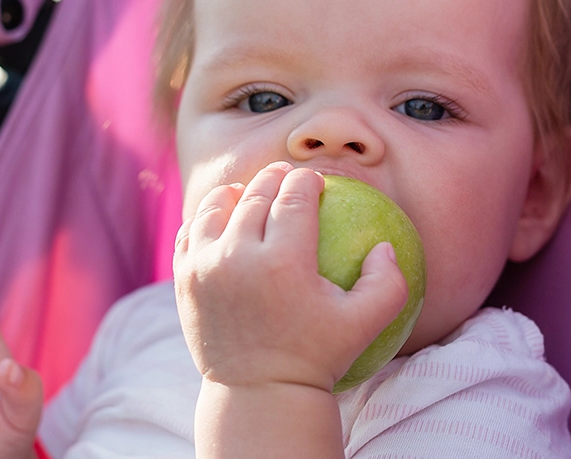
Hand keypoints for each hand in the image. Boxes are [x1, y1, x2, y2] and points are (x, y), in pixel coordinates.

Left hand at [173, 162, 408, 392]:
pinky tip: (222, 220)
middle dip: (275, 177)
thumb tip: (384, 245)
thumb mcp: (365, 324)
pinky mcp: (182, 279)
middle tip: (286, 178)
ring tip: (250, 193)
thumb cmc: (318, 356)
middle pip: (256, 194)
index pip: (294, 196)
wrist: (258, 394)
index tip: (315, 182)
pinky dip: (206, 219)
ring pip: (216, 205)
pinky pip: (190, 232)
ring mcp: (204, 266)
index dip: (307, 180)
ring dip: (237, 193)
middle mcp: (238, 257)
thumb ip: (388, 282)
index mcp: (283, 262)